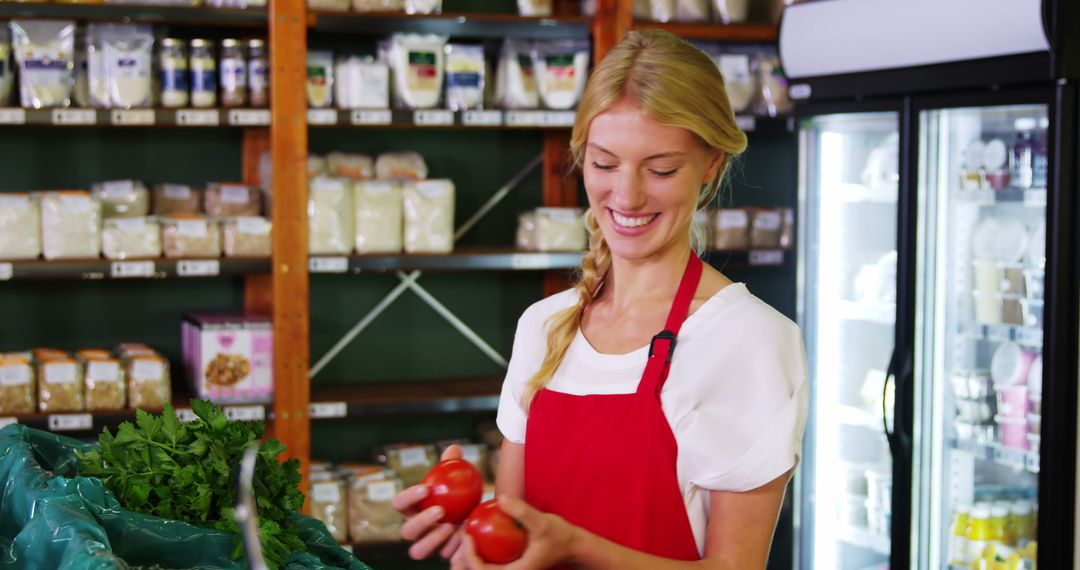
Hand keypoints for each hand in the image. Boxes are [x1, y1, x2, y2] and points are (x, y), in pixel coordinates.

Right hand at [392, 444, 466, 559]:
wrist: (475, 514)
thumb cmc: (459, 494)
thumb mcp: (458, 480)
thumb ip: (453, 465)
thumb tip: (453, 449)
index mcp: (412, 509)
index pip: (399, 504)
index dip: (407, 497)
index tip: (426, 488)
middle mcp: (416, 529)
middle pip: (406, 531)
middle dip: (421, 521)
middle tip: (441, 510)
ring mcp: (428, 545)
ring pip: (417, 551)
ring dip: (433, 540)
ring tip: (451, 527)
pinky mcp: (443, 554)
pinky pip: (444, 556)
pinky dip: (454, 548)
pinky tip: (466, 537)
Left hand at [451, 496, 576, 569]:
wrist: (570, 545)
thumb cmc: (559, 536)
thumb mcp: (542, 523)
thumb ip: (523, 512)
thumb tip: (502, 499)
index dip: (469, 556)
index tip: (466, 535)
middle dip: (461, 559)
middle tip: (457, 535)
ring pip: (480, 569)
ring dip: (467, 556)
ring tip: (462, 535)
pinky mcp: (509, 565)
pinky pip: (488, 562)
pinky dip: (478, 551)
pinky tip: (474, 533)